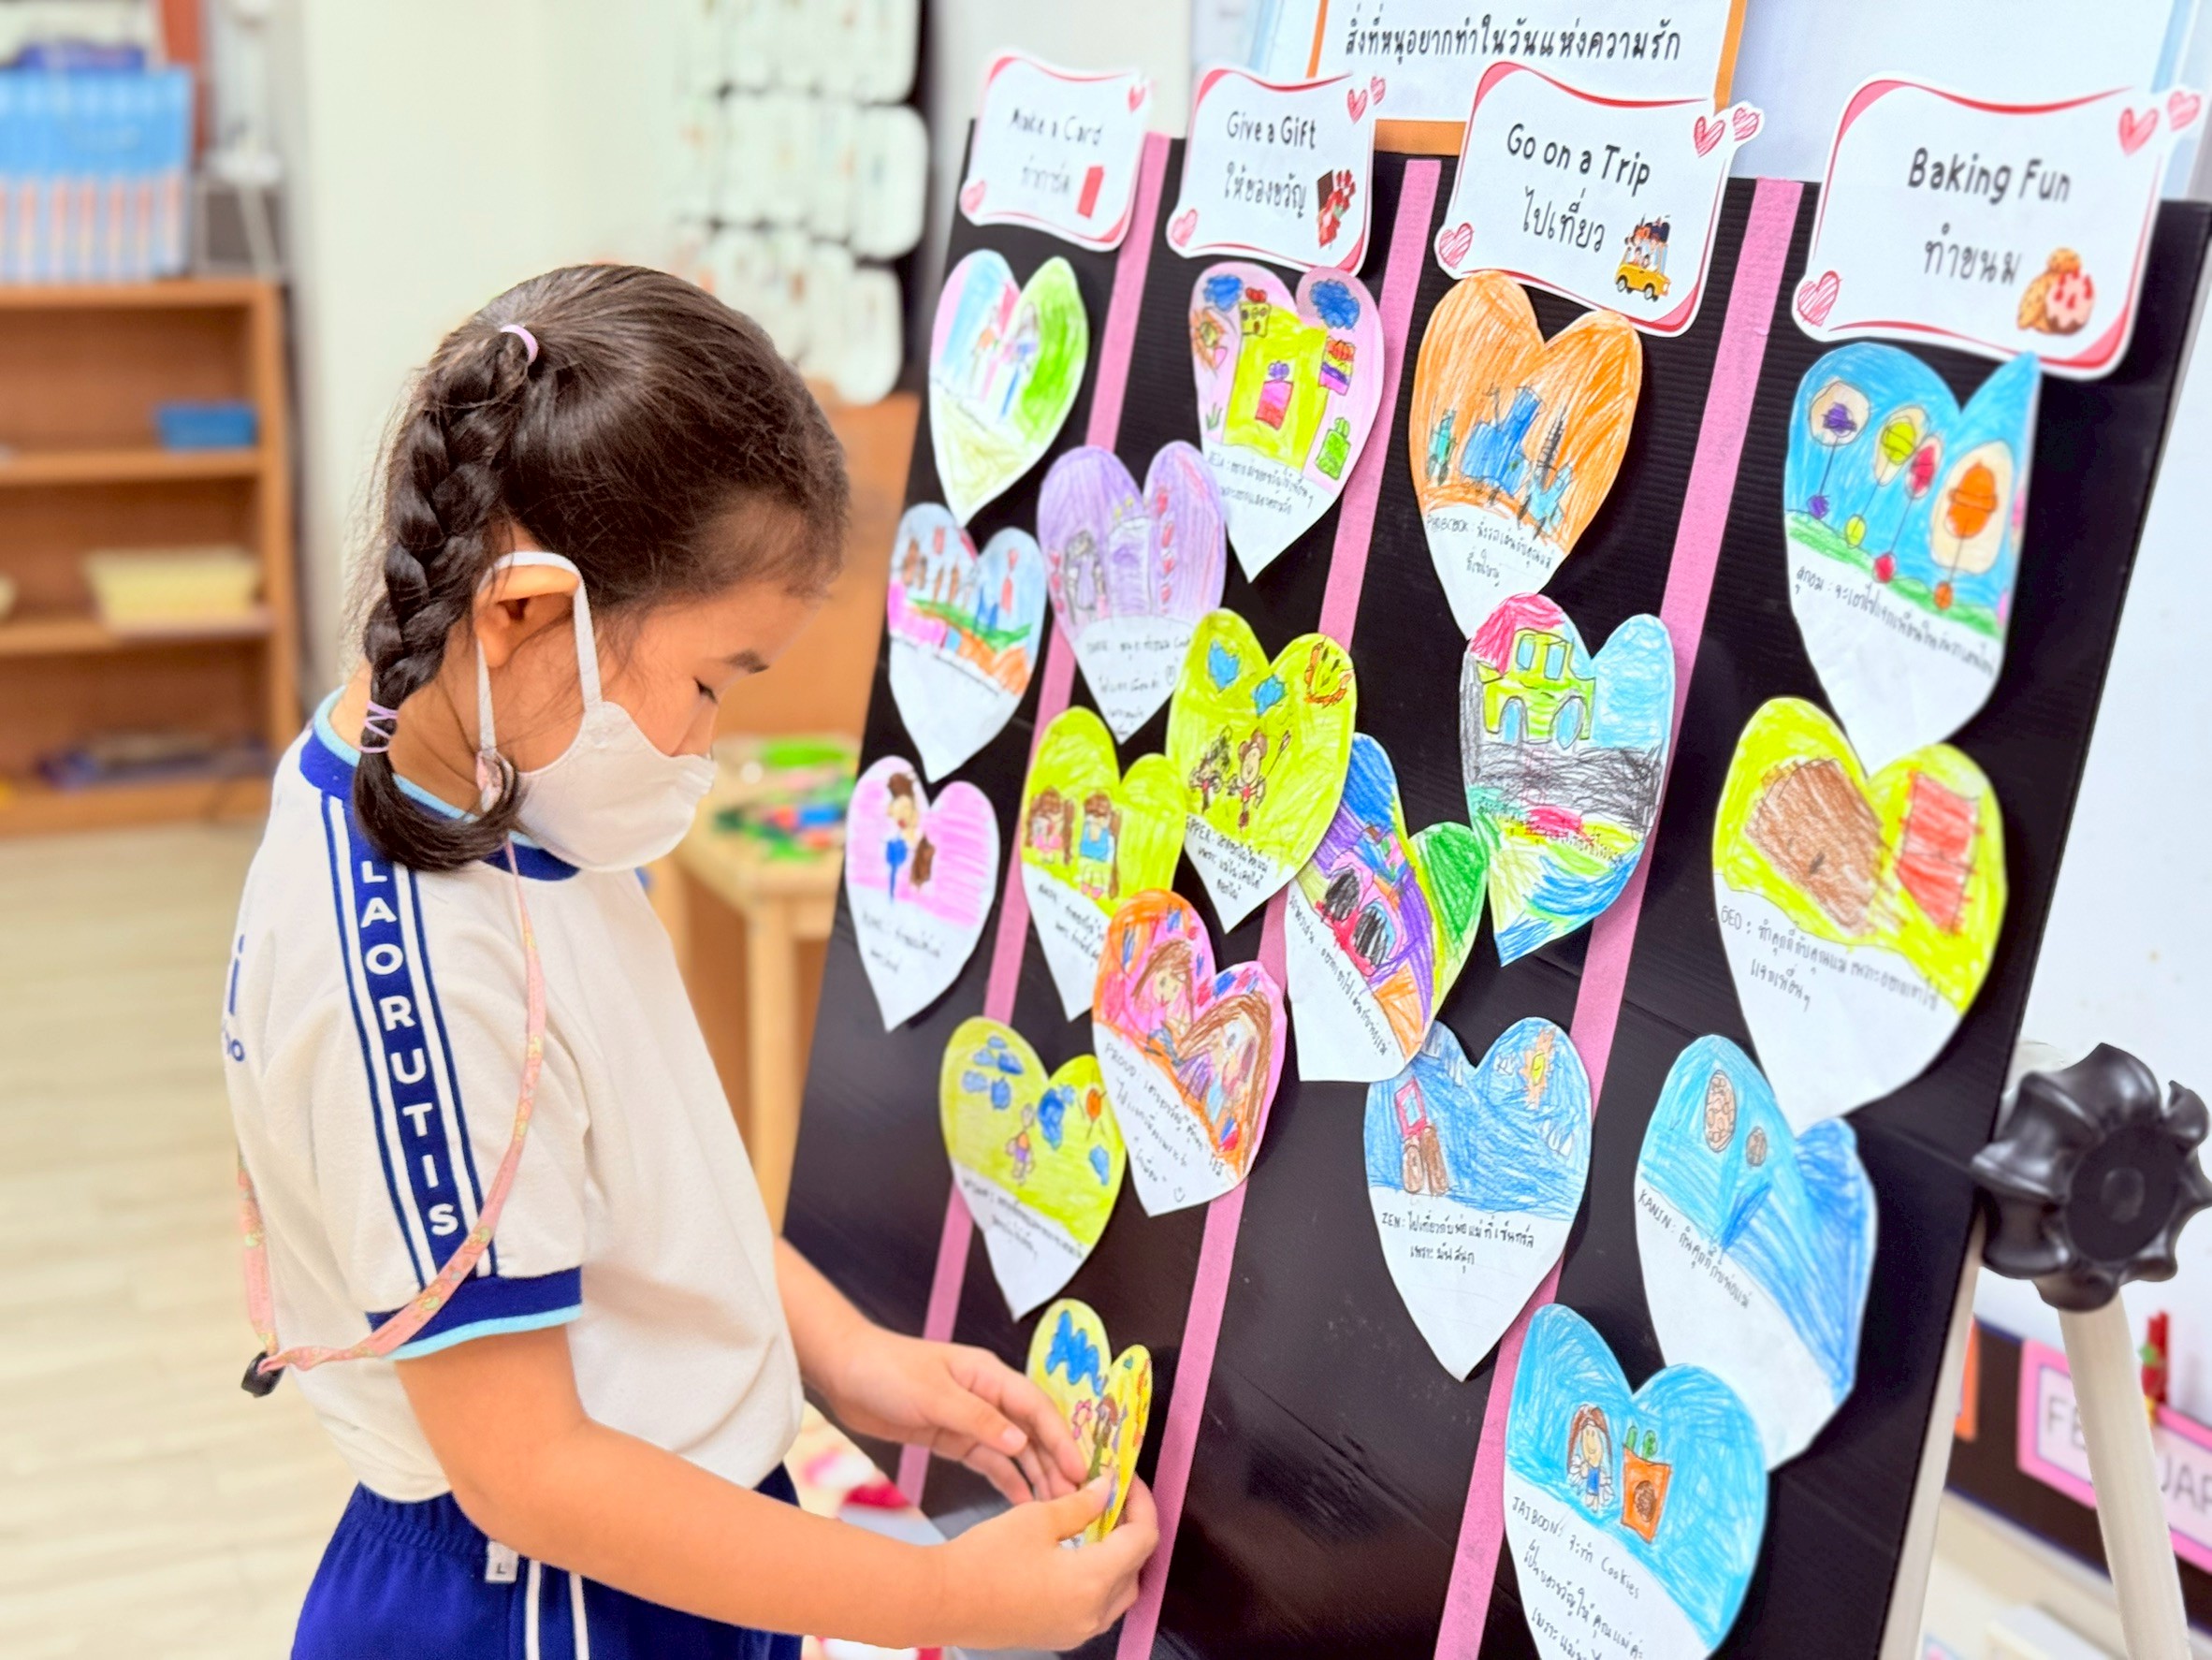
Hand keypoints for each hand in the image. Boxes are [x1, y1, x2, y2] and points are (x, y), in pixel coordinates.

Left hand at [819, 1327, 1087, 1504]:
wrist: (844, 1372)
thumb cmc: (886, 1371)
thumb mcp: (933, 1395)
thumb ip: (977, 1419)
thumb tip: (1020, 1443)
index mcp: (989, 1375)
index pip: (1036, 1408)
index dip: (1061, 1438)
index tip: (1079, 1469)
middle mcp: (987, 1396)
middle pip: (1032, 1431)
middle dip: (1054, 1462)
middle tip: (1075, 1499)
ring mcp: (971, 1418)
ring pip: (1014, 1449)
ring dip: (1035, 1474)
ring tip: (1056, 1505)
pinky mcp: (953, 1437)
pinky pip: (988, 1461)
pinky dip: (1007, 1479)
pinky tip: (1023, 1500)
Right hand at [936, 1475, 1158, 1650]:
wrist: (941, 1601)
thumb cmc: (984, 1559)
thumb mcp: (1036, 1518)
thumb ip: (1080, 1505)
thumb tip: (1105, 1492)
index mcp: (1092, 1582)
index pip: (1143, 1539)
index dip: (1141, 1504)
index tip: (1127, 1482)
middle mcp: (1091, 1614)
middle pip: (1136, 1568)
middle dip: (1132, 1529)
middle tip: (1114, 1499)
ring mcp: (1075, 1631)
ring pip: (1119, 1591)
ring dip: (1118, 1557)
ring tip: (1099, 1523)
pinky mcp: (1058, 1635)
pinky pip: (1096, 1607)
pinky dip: (1098, 1578)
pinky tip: (1078, 1553)